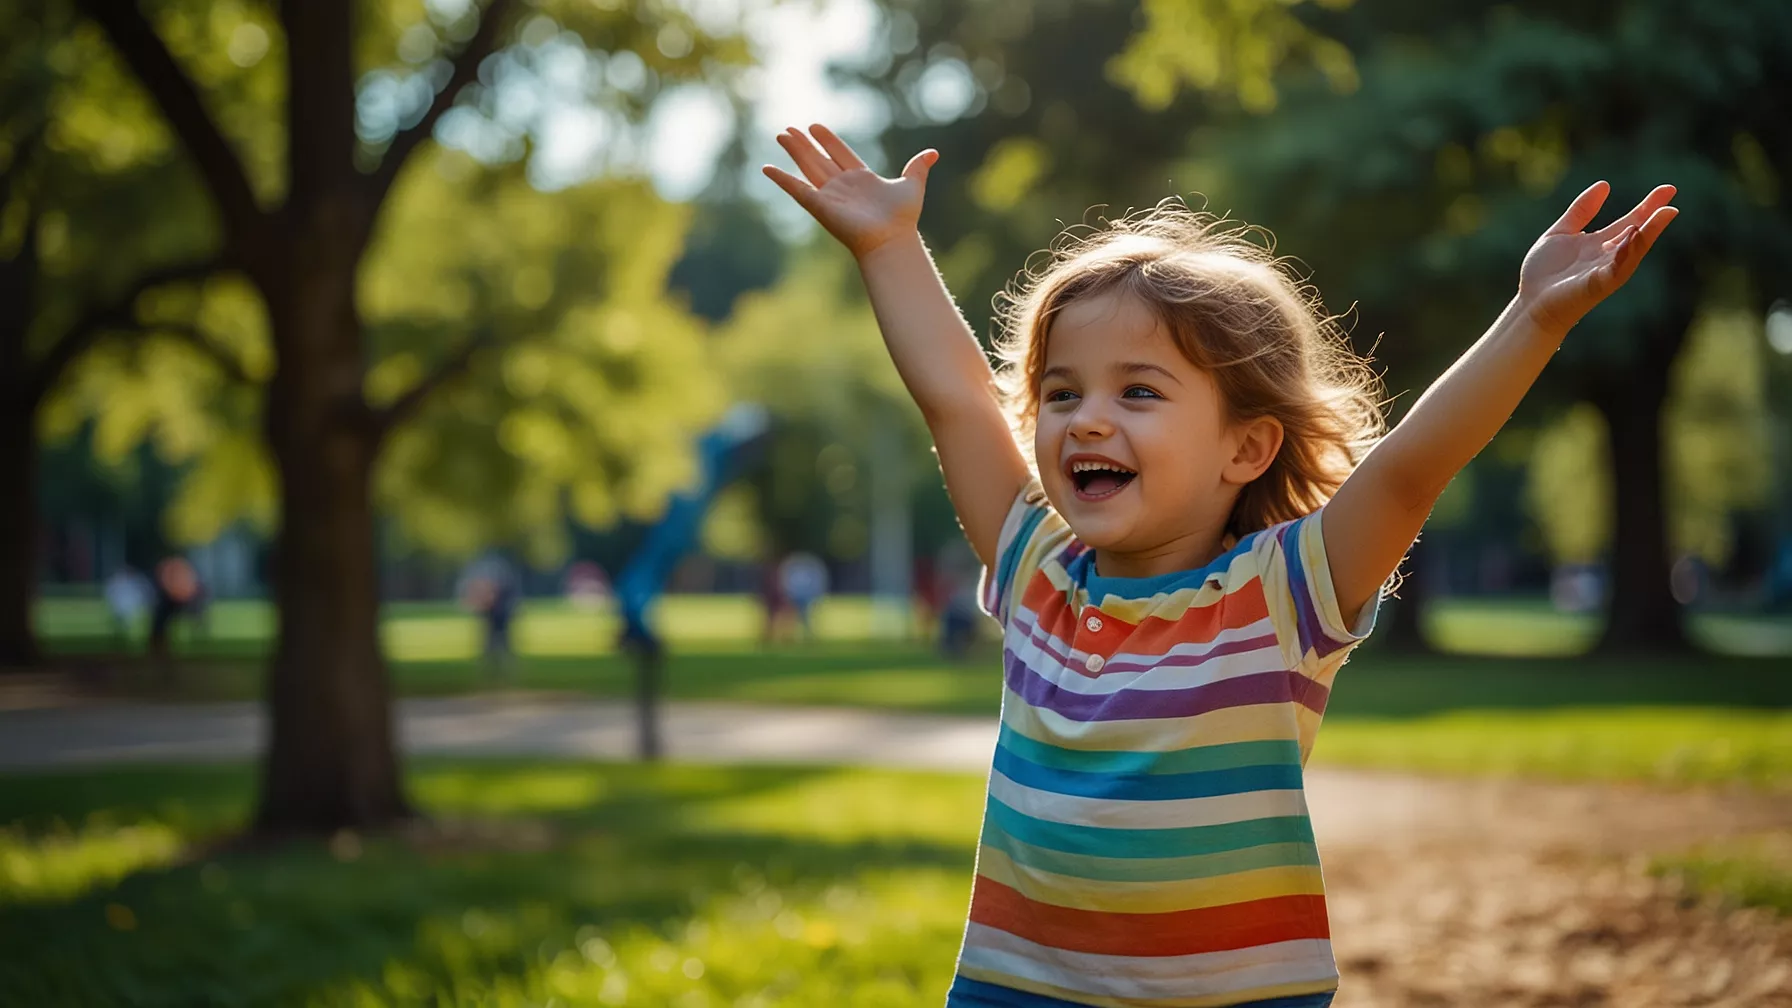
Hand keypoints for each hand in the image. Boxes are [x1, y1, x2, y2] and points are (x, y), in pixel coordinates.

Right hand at [763, 125, 938, 258]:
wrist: (892, 238)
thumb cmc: (903, 217)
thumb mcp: (912, 184)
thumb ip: (918, 167)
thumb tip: (933, 152)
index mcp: (861, 178)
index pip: (840, 153)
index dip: (828, 139)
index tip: (815, 126)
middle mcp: (843, 185)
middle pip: (819, 158)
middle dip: (804, 143)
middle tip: (789, 129)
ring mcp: (829, 194)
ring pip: (807, 166)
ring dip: (793, 151)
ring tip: (780, 135)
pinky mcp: (819, 204)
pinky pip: (796, 188)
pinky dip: (781, 179)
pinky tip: (766, 169)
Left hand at [1516, 181, 1678, 333]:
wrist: (1529, 304)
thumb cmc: (1543, 273)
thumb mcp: (1561, 232)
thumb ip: (1581, 211)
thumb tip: (1605, 184)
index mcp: (1601, 244)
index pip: (1631, 221)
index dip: (1649, 206)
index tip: (1668, 189)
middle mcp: (1609, 257)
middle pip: (1638, 233)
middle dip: (1655, 216)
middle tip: (1672, 195)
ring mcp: (1605, 271)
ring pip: (1633, 250)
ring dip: (1649, 232)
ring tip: (1666, 213)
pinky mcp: (1597, 285)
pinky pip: (1616, 268)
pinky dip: (1625, 253)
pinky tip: (1632, 235)